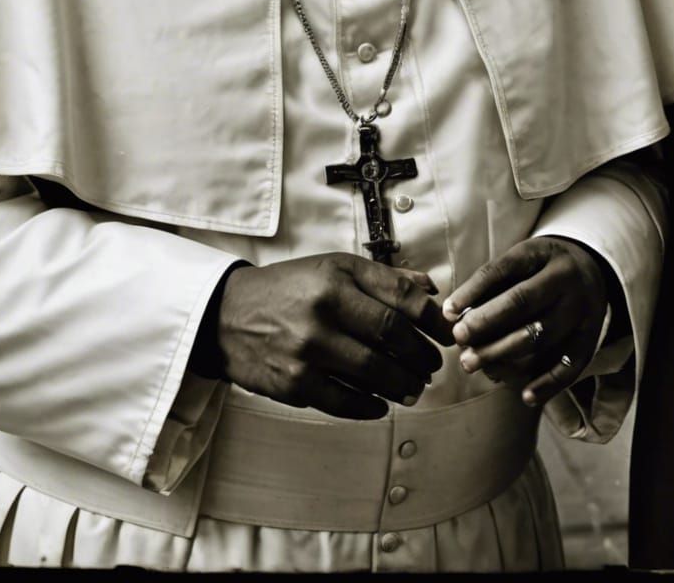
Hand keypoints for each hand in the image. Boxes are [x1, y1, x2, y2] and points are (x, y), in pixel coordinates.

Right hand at [214, 253, 451, 419]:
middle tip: (432, 366)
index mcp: (336, 280)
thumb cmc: (289, 288)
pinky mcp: (293, 385)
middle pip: (391, 340)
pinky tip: (382, 404)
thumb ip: (384, 278)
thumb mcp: (334, 267)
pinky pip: (343, 401)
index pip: (399, 301)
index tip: (446, 334)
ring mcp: (307, 352)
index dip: (431, 321)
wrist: (228, 316)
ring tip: (414, 387)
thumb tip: (431, 289)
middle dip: (421, 356)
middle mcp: (322, 314)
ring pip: (372, 374)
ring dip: (402, 385)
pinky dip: (369, 406)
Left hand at [442, 237, 610, 406]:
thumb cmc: (540, 270)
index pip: (503, 269)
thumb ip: (491, 284)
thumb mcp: (521, 260)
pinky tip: (525, 396)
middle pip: (522, 303)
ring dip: (502, 355)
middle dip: (485, 324)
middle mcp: (566, 279)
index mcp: (543, 254)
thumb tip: (453, 314)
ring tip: (472, 363)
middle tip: (459, 339)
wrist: (592, 271)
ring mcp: (582, 310)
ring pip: (541, 337)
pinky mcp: (591, 338)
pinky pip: (571, 366)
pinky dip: (548, 384)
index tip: (448, 312)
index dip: (473, 291)